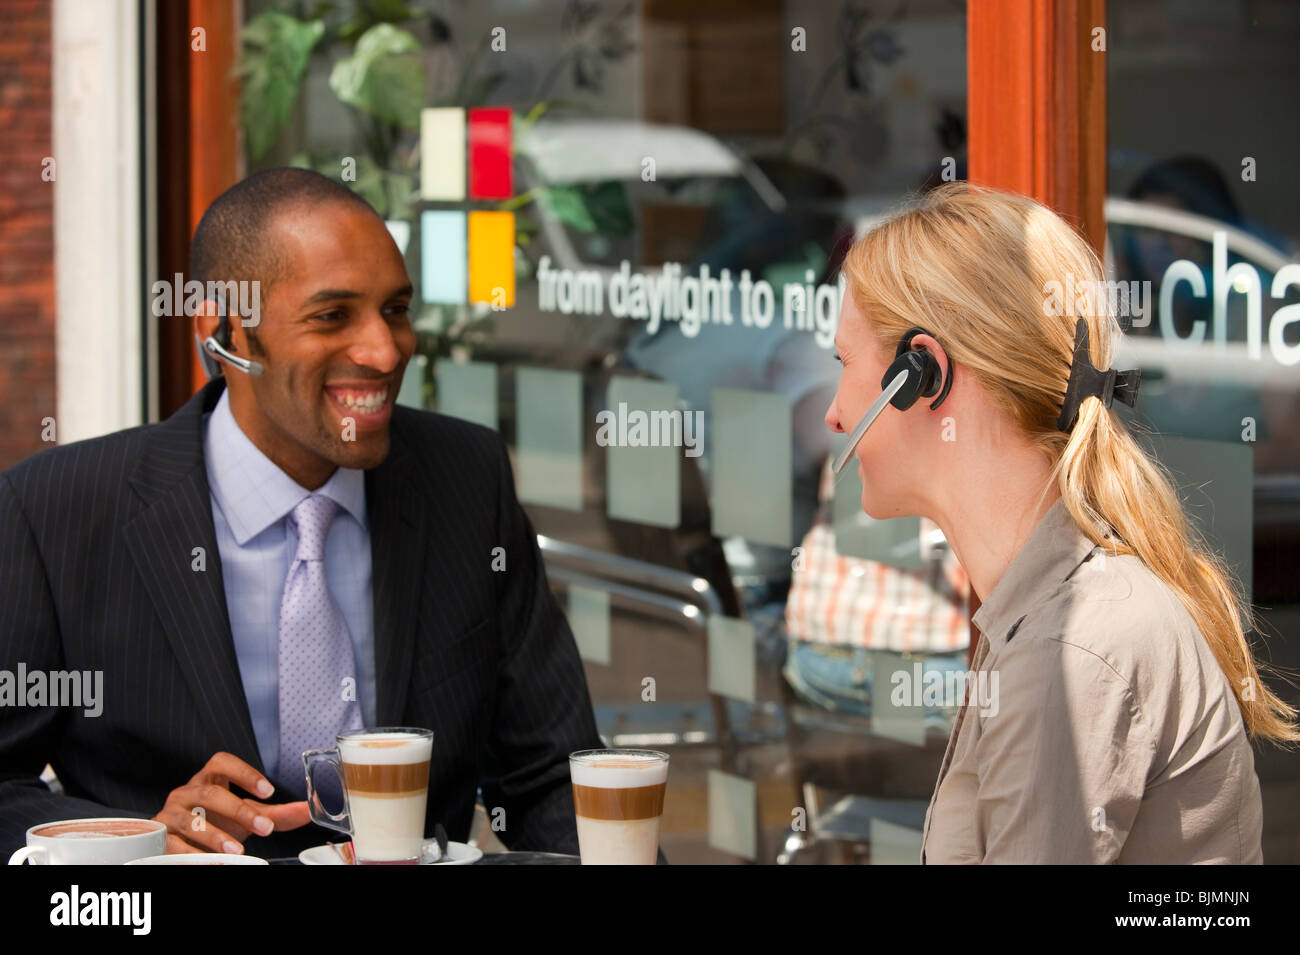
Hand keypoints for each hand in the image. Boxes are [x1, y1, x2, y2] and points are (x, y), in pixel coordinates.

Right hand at [153, 752, 310, 853]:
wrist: (178, 842)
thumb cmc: (214, 822)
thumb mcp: (245, 816)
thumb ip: (275, 814)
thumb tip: (308, 810)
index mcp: (207, 780)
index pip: (221, 762)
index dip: (244, 772)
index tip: (268, 791)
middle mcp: (185, 793)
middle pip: (211, 794)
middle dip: (240, 811)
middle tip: (264, 828)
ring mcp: (169, 815)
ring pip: (191, 820)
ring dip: (217, 837)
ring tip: (239, 850)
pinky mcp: (159, 838)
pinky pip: (174, 844)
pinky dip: (194, 855)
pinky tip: (213, 862)